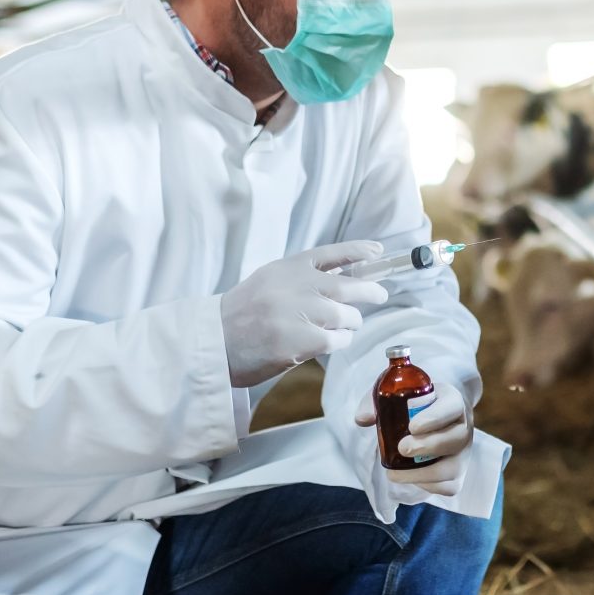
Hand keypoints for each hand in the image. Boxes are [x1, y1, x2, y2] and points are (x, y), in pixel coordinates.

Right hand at [219, 241, 391, 387]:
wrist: (213, 342)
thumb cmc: (241, 316)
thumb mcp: (268, 283)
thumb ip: (299, 278)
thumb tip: (341, 277)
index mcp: (286, 268)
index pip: (329, 253)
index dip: (356, 250)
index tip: (376, 250)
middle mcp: (294, 286)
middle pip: (347, 286)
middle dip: (370, 291)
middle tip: (380, 295)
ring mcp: (298, 312)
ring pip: (345, 315)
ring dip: (349, 323)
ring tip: (340, 329)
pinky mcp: (300, 340)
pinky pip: (337, 339)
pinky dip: (339, 341)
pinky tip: (326, 344)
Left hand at [355, 377, 474, 493]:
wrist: (435, 415)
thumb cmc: (414, 403)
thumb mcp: (396, 393)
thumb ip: (377, 401)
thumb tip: (362, 419)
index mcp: (452, 401)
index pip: (452, 407)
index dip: (435, 418)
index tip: (412, 426)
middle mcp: (463, 427)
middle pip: (455, 439)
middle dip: (428, 446)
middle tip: (402, 448)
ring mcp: (463, 453)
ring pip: (453, 468)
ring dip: (423, 474)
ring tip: (395, 474)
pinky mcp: (458, 473)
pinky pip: (449, 486)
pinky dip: (428, 486)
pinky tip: (410, 478)